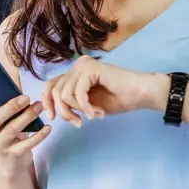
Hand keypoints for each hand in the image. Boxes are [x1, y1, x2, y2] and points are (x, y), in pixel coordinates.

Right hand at [0, 62, 50, 170]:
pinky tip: (48, 128)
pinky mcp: (12, 154)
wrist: (12, 161)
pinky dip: (38, 136)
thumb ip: (9, 96)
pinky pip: (26, 145)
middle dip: (10, 107)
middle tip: (26, 97)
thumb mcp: (7, 113)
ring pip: (11, 131)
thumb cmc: (12, 129)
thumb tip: (15, 69)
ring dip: (27, 118)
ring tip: (40, 106)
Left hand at [42, 56, 162, 127]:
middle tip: (79, 123)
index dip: (47, 103)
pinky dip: (86, 107)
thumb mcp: (87, 103)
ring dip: (79, 110)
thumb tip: (52, 109)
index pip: (50, 85)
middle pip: (55, 91)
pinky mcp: (91, 68)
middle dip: (65, 111)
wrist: (140, 93)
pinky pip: (78, 93)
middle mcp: (78, 65)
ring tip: (95, 115)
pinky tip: (98, 112)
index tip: (53, 119)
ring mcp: (84, 65)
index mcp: (76, 73)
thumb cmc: (119, 99)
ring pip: (65, 94)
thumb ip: (71, 101)